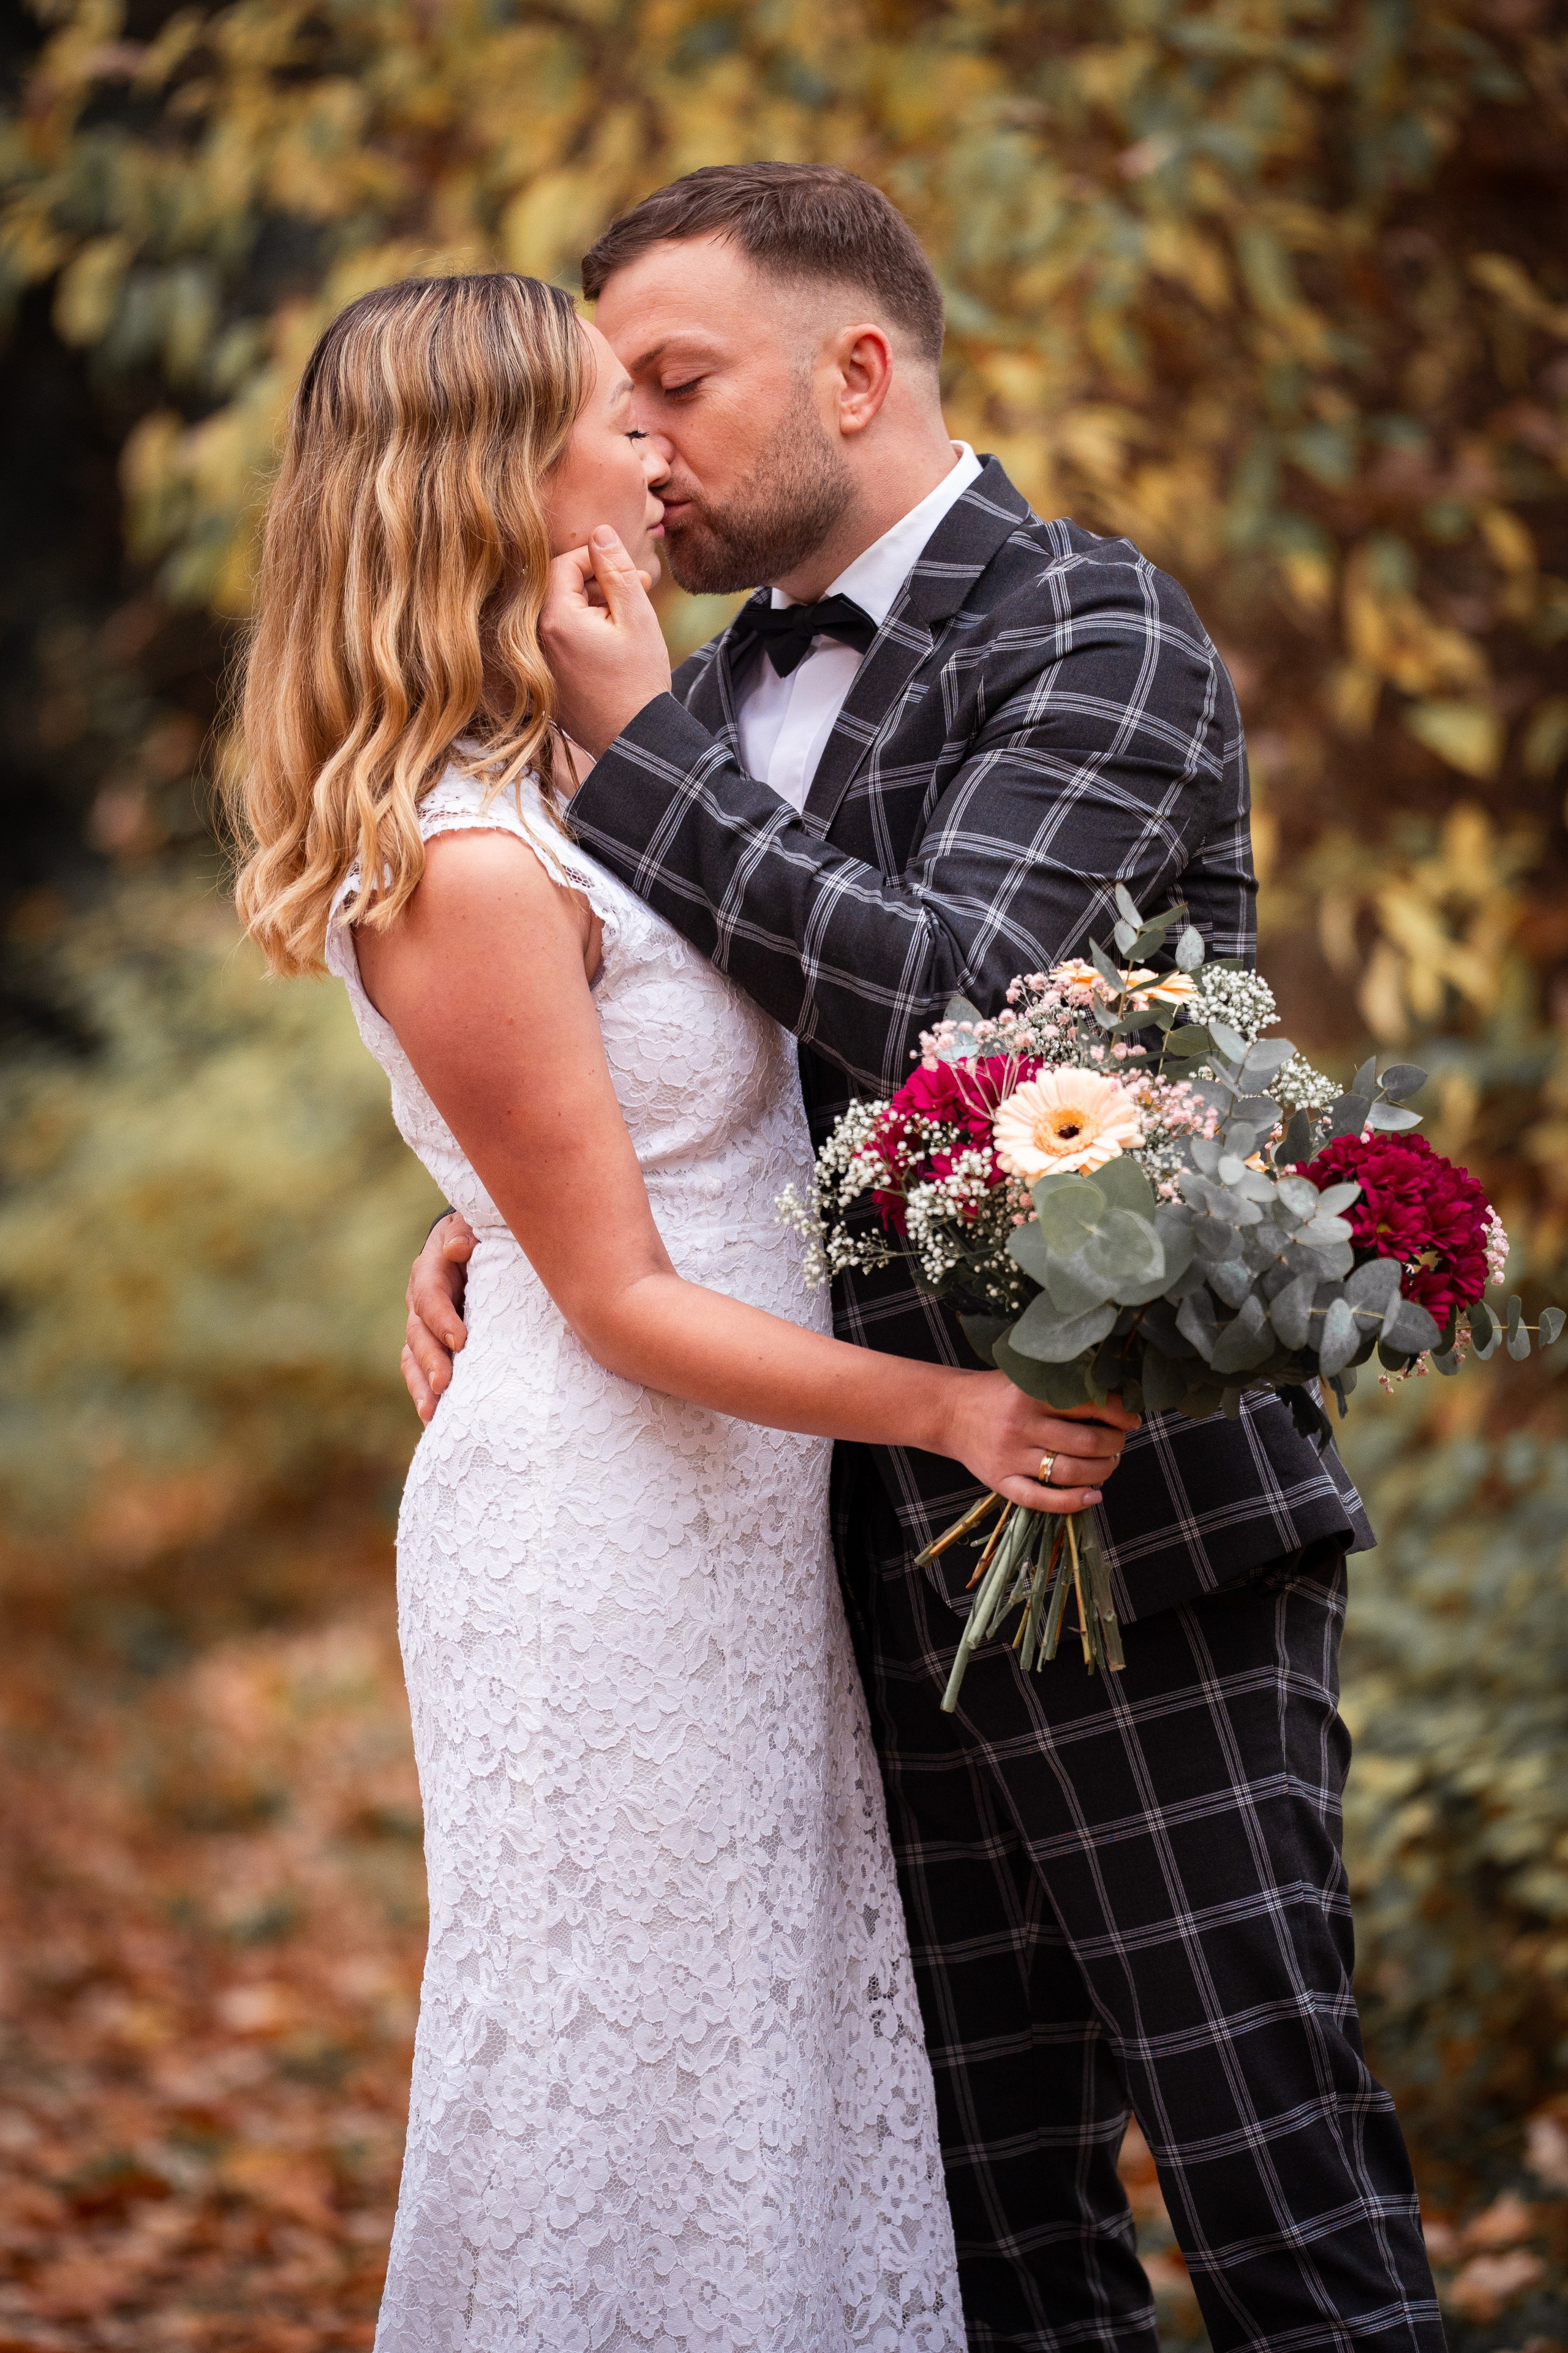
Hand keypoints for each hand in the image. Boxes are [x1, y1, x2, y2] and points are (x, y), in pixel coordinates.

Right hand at [402, 1212, 475, 1423]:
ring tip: (432, 1413)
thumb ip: (468, 1232)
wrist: (474, 1244)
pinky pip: (420, 1372)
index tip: (460, 1341)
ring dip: (422, 1385)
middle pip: (418, 1334)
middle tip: (445, 1385)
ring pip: (413, 1357)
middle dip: (431, 1361)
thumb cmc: (482, 1233)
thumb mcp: (475, 1223)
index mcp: (431, 1270)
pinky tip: (434, 1420)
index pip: (429, 1296)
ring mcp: (422, 1326)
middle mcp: (420, 1301)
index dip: (441, 1319)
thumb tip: (458, 1248)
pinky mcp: (431, 1345)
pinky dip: (425, 1395)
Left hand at [539, 526, 672, 758]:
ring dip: (594, 607)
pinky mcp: (547, 679)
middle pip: (560, 588)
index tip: (626, 570)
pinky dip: (585, 632)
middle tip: (639, 590)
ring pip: (562, 614)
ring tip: (631, 620)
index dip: (596, 558)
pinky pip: (561, 641)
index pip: (563, 564)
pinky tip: (615, 643)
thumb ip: (617, 570)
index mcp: (555, 620)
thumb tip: (600, 532)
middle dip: (598, 583)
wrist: (632, 741)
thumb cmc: (639, 681)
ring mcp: (539, 662)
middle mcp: (537, 639)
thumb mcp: (637, 617)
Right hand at [940, 1377, 1140, 1513]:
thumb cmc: (997, 1393)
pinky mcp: (1000, 1482)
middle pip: (1086, 1442)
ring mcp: (1010, 1456)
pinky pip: (1041, 1500)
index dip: (1118, 1414)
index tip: (1130, 1419)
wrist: (948, 1411)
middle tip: (1119, 1442)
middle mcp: (1021, 1425)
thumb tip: (1115, 1399)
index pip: (1089, 1404)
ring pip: (1070, 1472)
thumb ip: (1063, 1384)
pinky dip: (1073, 1502)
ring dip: (1102, 1471)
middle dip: (1114, 1444)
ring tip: (1109, 1463)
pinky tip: (1093, 1496)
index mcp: (1030, 1393)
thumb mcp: (1027, 1377)